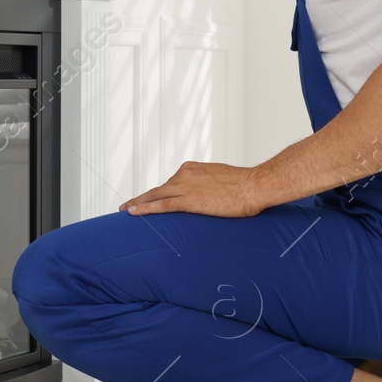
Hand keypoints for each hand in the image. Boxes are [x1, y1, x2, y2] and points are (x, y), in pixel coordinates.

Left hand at [120, 161, 266, 217]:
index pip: (171, 182)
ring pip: (155, 196)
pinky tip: (133, 213)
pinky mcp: (189, 200)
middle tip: (128, 206)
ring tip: (125, 211)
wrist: (255, 186)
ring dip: (138, 203)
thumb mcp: (221, 181)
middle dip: (142, 198)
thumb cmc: (245, 186)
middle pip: (158, 188)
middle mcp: (185, 174)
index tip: (149, 198)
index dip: (158, 192)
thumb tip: (207, 196)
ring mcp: (185, 186)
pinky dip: (145, 208)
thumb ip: (208, 186)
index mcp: (192, 168)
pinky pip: (161, 205)